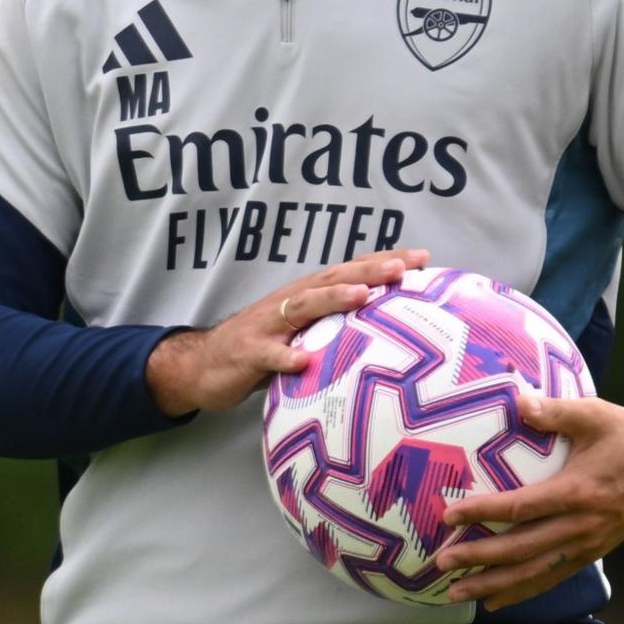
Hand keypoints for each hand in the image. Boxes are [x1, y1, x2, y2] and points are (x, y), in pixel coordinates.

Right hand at [144, 250, 431, 416]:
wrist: (200, 365)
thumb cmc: (259, 349)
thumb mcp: (300, 334)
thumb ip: (333, 327)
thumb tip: (386, 329)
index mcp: (305, 297)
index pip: (348, 272)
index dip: (383, 263)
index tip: (422, 258)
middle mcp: (288, 304)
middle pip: (331, 280)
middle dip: (367, 272)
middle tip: (401, 268)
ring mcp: (267, 327)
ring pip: (302, 307)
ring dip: (332, 300)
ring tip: (361, 297)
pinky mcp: (247, 354)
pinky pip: (268, 355)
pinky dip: (285, 357)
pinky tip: (303, 361)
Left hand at [437, 395, 623, 607]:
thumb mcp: (594, 415)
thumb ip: (554, 411)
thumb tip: (517, 400)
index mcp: (577, 492)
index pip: (520, 508)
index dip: (482, 513)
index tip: (449, 516)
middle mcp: (581, 526)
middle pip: (522, 549)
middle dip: (480, 559)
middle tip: (442, 564)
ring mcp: (588, 544)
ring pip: (535, 572)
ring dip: (495, 585)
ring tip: (459, 594)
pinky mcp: (593, 553)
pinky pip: (553, 577)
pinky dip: (524, 591)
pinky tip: (496, 600)